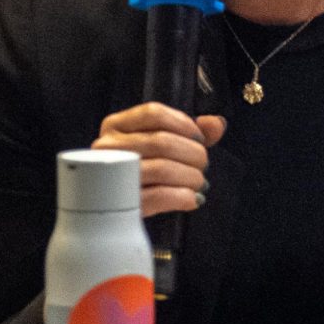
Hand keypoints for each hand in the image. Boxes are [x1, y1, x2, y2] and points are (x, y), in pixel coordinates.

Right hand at [92, 102, 226, 216]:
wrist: (111, 209)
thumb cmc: (138, 171)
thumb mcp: (158, 145)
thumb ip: (189, 131)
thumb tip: (216, 124)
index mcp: (115, 125)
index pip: (154, 113)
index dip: (184, 124)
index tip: (200, 139)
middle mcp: (107, 147)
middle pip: (162, 142)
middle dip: (194, 154)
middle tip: (203, 166)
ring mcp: (111, 176)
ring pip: (162, 169)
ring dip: (191, 177)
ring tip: (199, 184)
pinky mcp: (120, 205)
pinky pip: (158, 197)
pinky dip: (183, 197)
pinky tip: (193, 199)